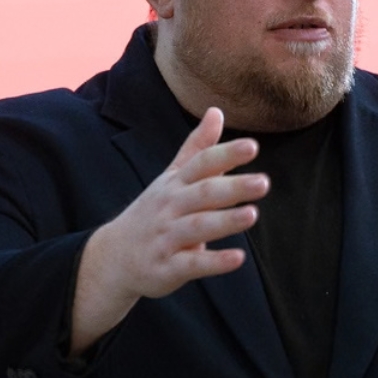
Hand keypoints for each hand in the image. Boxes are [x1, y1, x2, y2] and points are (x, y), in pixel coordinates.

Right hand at [69, 108, 265, 355]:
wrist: (114, 256)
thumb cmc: (153, 212)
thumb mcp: (171, 178)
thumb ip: (198, 148)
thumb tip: (217, 111)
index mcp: (175, 184)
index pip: (201, 164)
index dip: (225, 154)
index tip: (253, 147)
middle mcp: (169, 207)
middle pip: (202, 194)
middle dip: (232, 187)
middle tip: (263, 182)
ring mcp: (166, 237)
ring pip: (197, 227)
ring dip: (224, 221)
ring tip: (252, 215)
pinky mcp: (167, 267)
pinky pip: (191, 264)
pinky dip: (214, 262)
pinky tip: (238, 258)